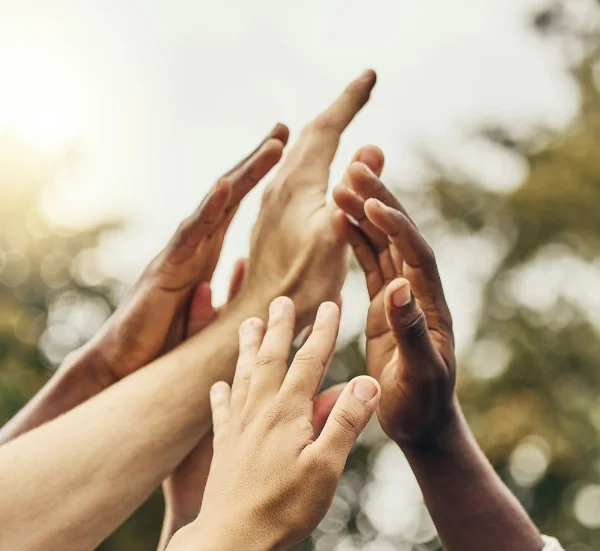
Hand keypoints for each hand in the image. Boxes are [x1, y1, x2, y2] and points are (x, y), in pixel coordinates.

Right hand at [82, 125, 287, 385]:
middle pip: (227, 198)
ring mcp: (178, 255)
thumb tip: (254, 278)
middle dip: (255, 164)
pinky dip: (208, 210)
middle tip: (283, 131)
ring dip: (244, 175)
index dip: (260, 183)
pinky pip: (189, 236)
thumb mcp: (210, 319)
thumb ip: (230, 296)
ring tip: (273, 147)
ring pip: (213, 208)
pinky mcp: (165, 271)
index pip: (236, 211)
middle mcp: (192, 248)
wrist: (125, 367)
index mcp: (205, 257)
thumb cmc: (164, 346)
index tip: (286, 154)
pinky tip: (226, 187)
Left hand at [198, 297, 379, 550]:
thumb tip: (367, 381)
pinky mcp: (224, 446)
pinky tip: (219, 385)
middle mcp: (259, 411)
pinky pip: (222, 410)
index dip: (323, 331)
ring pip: (243, 375)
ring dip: (248, 347)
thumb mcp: (326, 467)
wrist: (231, 537)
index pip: (309, 361)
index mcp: (287, 412)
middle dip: (280, 327)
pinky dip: (222, 393)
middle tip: (281, 299)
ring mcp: (238, 427)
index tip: (332, 303)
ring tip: (248, 323)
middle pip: (270, 358)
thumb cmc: (284, 507)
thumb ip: (345, 421)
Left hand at [242, 71, 376, 327]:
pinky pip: (292, 175)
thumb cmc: (301, 284)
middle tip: (360, 90)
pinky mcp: (270, 223)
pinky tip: (312, 170)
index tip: (371, 75)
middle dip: (338, 110)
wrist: (263, 314)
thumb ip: (352, 192)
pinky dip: (310, 159)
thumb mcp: (334, 236)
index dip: (350, 100)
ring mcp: (271, 204)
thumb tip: (371, 148)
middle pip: (309, 135)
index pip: (326, 127)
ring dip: (320, 132)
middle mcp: (278, 186)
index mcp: (297, 183)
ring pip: (297, 154)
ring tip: (339, 120)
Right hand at [333, 158, 455, 446]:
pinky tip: (339, 221)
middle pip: (399, 237)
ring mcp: (400, 299)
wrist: (422, 423)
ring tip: (340, 184)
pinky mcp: (383, 308)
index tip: (372, 203)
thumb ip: (411, 331)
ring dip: (364, 214)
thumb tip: (399, 288)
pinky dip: (355, 241)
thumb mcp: (420, 374)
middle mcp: (417, 295)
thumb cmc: (423, 405)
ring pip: (382, 246)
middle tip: (354, 167)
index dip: (396, 227)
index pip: (415, 256)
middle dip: (379, 201)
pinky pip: (370, 266)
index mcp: (430, 307)